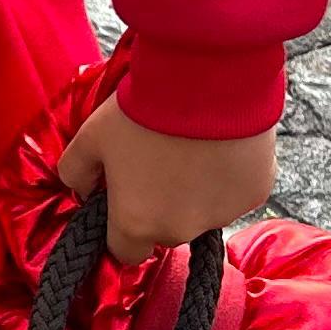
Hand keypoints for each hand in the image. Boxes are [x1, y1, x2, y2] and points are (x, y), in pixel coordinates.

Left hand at [54, 104, 275, 263]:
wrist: (206, 78)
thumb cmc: (143, 108)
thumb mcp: (89, 136)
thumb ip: (75, 172)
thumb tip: (80, 189)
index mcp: (135, 223)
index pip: (124, 251)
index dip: (121, 228)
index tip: (125, 201)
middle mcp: (180, 229)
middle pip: (167, 231)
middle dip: (162, 207)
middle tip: (161, 163)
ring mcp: (222, 215)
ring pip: (205, 213)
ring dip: (198, 193)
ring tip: (194, 149)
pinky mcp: (255, 195)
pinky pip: (237, 194)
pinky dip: (229, 177)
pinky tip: (222, 145)